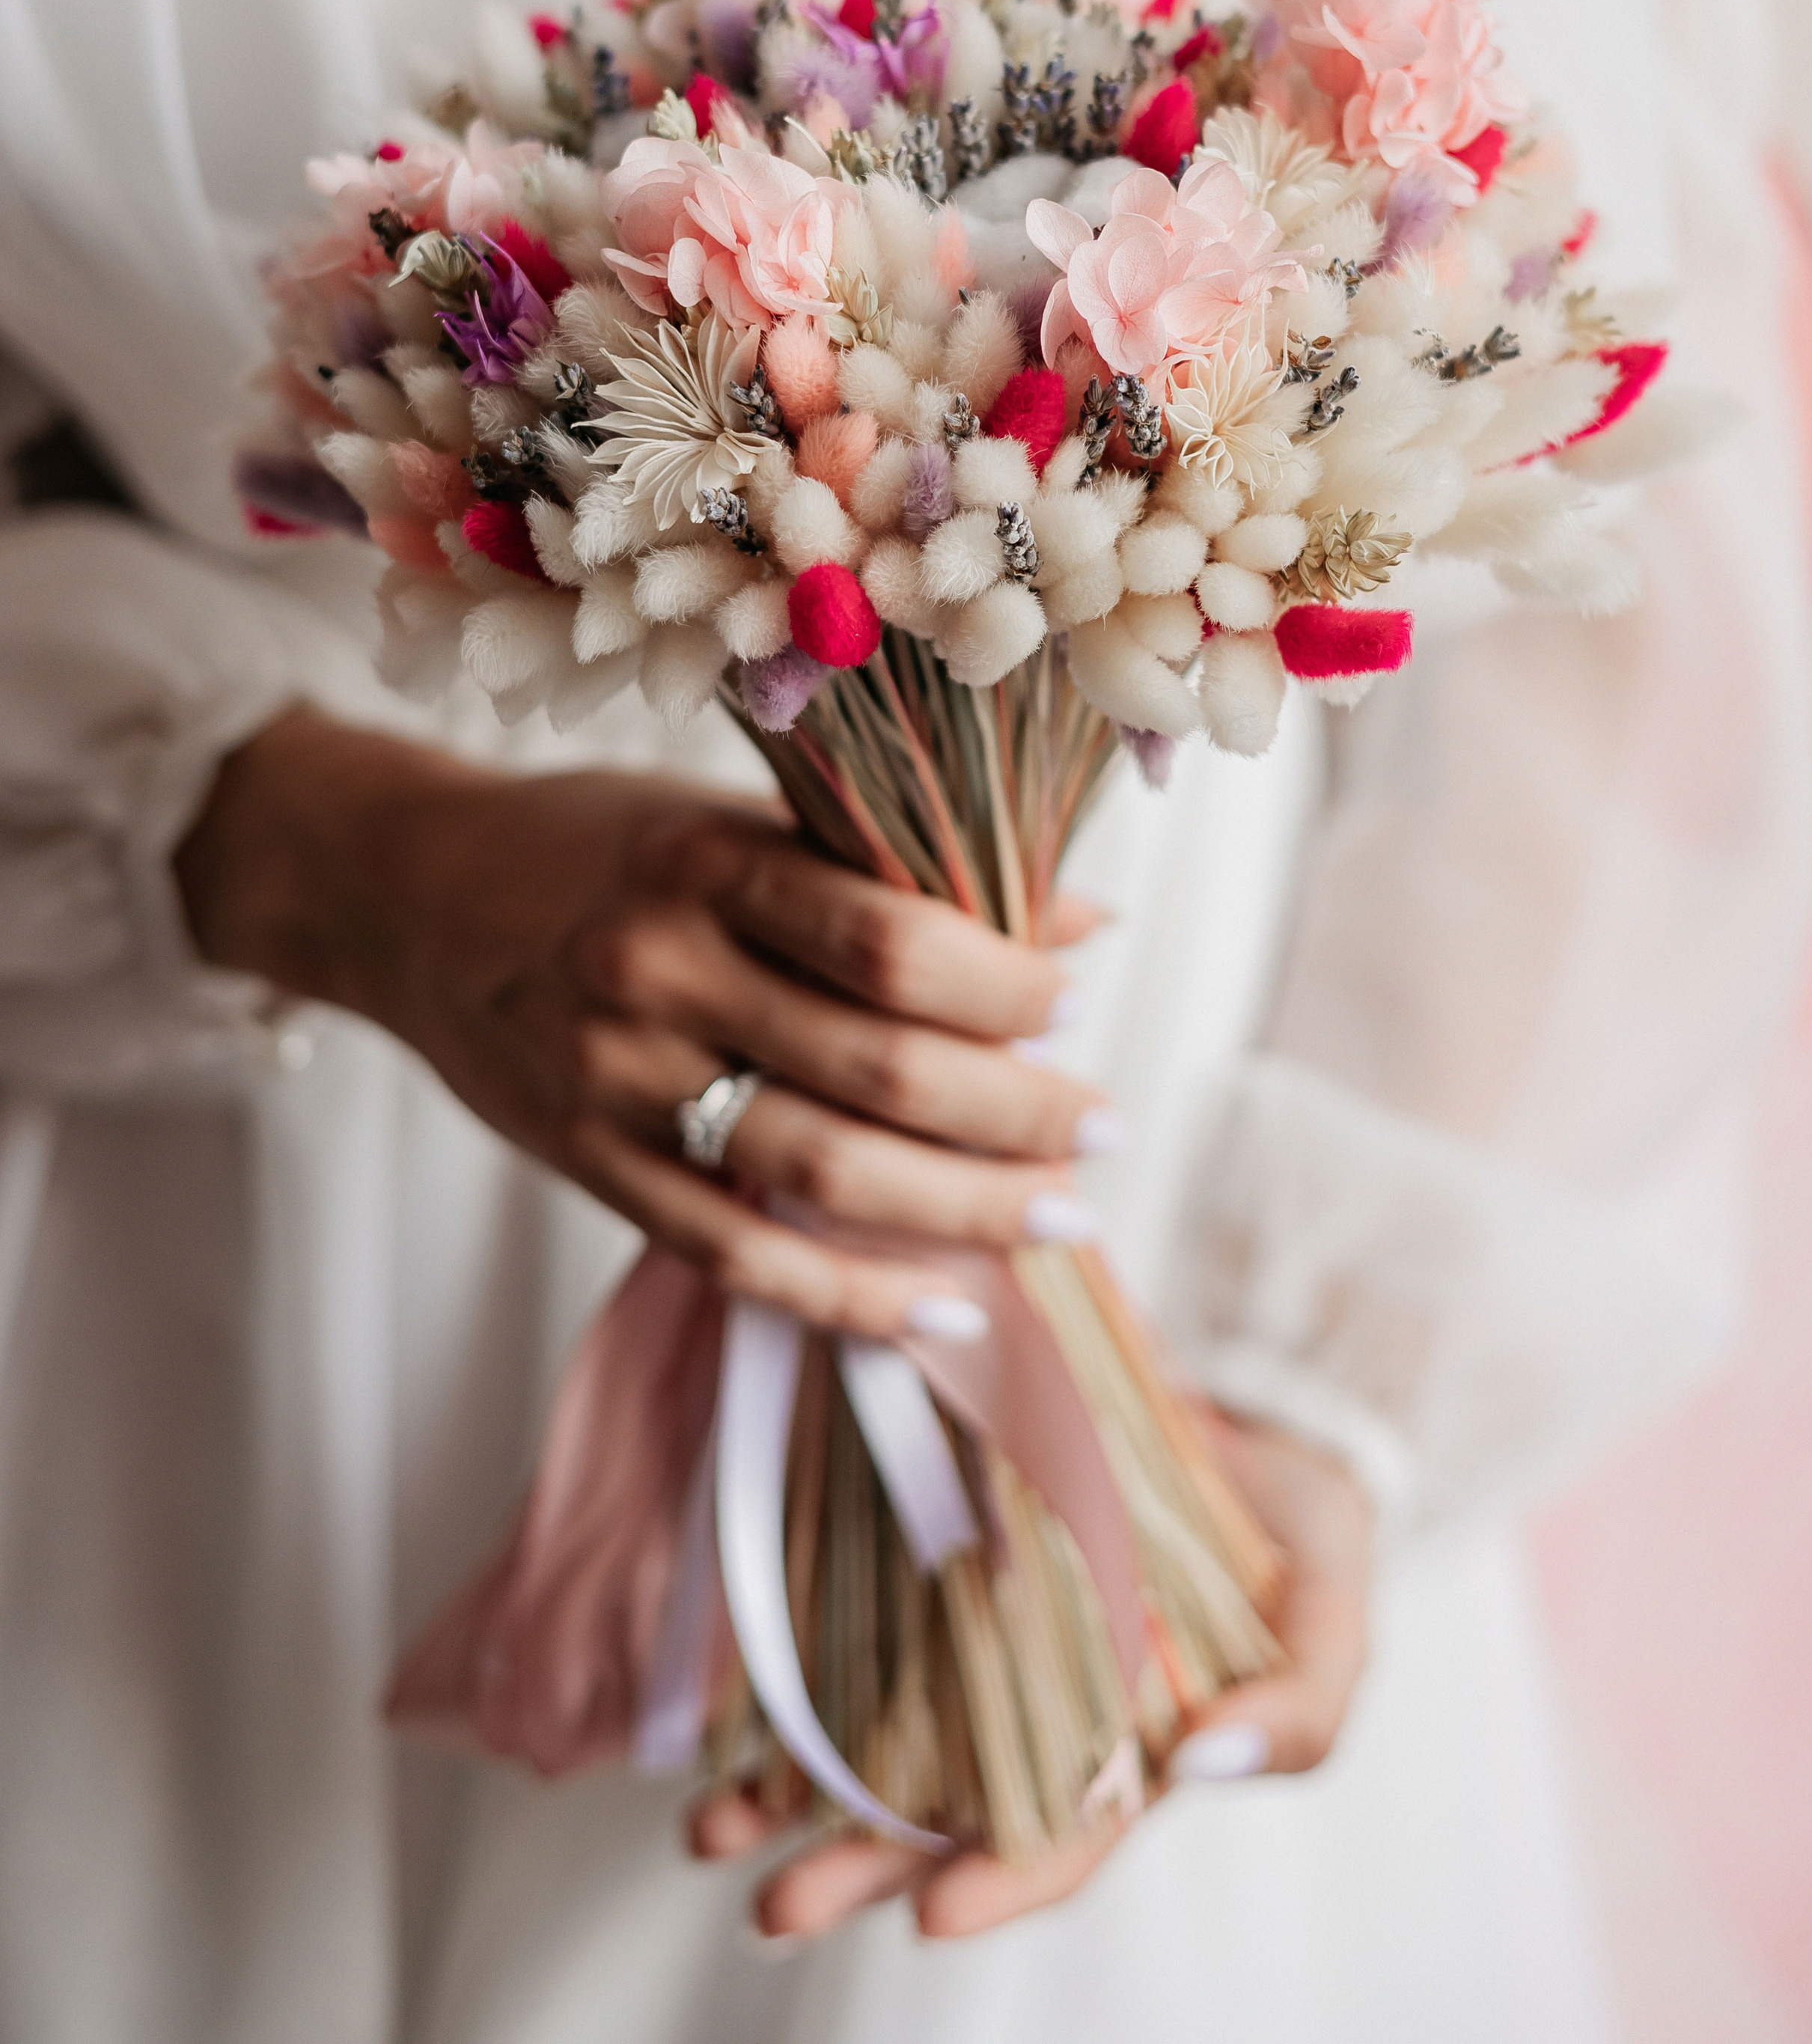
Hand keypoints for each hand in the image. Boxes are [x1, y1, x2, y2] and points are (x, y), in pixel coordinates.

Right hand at [176, 705, 1111, 1340]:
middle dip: (1016, 1113)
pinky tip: (939, 1307)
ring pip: (822, 1174)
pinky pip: (736, 1257)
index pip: (890, 940)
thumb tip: (1080, 921)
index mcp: (705, 860)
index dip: (1007, 985)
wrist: (397, 895)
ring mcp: (615, 1080)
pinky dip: (848, 1297)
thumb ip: (883, 873)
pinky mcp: (586, 1165)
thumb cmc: (592, 843)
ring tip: (1058, 1216)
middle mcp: (658, 971)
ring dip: (963, 1209)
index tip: (1071, 1002)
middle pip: (878, 1069)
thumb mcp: (726, 816)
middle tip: (1102, 1129)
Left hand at [691, 1414, 1372, 1937]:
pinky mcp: (948, 1547)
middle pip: (943, 1811)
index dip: (1001, 1882)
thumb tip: (1205, 1760)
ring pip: (881, 1733)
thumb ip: (1296, 1714)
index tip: (930, 1916)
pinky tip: (722, 1698)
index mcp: (1136, 1751)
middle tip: (771, 1905)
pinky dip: (795, 1662)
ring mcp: (992, 1633)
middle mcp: (1047, 1709)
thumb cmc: (1308, 1537)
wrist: (1265, 1412)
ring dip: (795, 1792)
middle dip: (854, 1869)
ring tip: (710, 1831)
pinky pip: (863, 1617)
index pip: (1062, 1838)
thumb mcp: (1335, 1626)